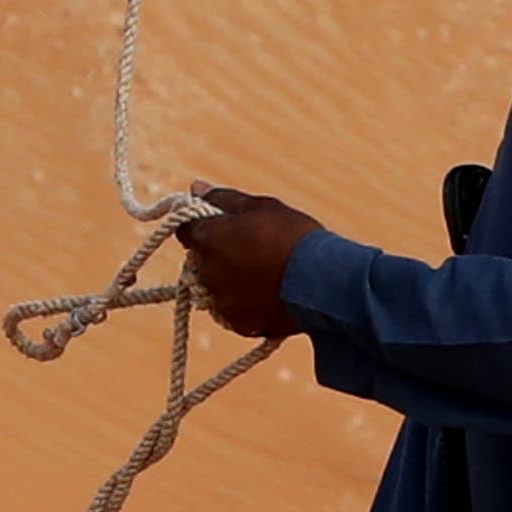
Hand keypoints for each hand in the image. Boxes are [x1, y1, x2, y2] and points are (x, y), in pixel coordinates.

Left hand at [175, 184, 317, 338]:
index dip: (200, 228)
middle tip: (248, 252)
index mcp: (208, 239)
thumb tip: (196, 187)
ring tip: (262, 276)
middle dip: (215, 256)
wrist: (327, 283)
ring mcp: (223, 301)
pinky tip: (268, 295)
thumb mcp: (260, 207)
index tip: (219, 228)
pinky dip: (244, 305)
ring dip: (227, 282)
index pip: (184, 230)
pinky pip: (232, 312)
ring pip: (214, 289)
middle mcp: (207, 272)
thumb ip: (223, 199)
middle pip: (199, 261)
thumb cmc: (294, 237)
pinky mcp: (240, 324)